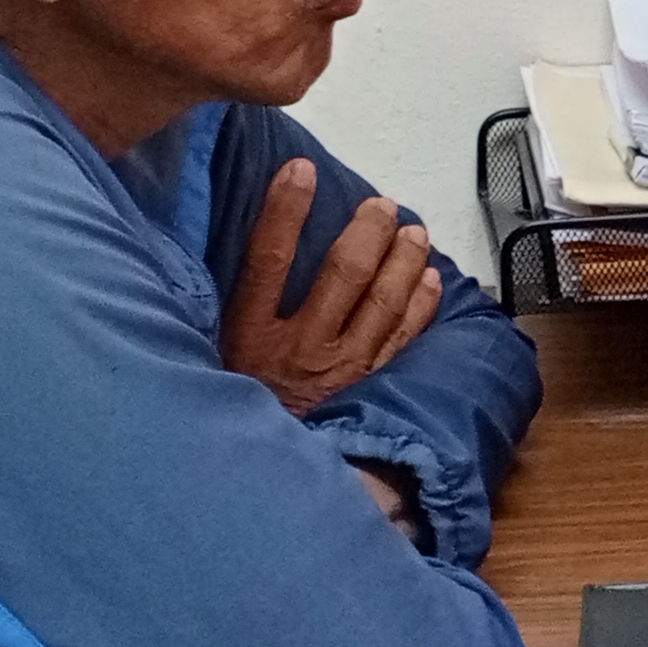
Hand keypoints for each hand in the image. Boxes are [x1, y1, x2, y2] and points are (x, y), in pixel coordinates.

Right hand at [224, 162, 439, 412]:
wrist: (261, 476)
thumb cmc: (240, 402)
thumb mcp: (217, 358)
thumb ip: (230, 311)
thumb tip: (242, 249)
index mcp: (252, 336)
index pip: (269, 259)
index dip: (286, 211)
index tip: (301, 170)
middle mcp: (302, 349)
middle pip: (344, 273)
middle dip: (368, 231)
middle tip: (383, 205)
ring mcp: (343, 370)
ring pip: (383, 302)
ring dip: (403, 260)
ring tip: (414, 231)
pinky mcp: (370, 388)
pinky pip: (403, 339)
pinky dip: (421, 306)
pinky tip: (431, 279)